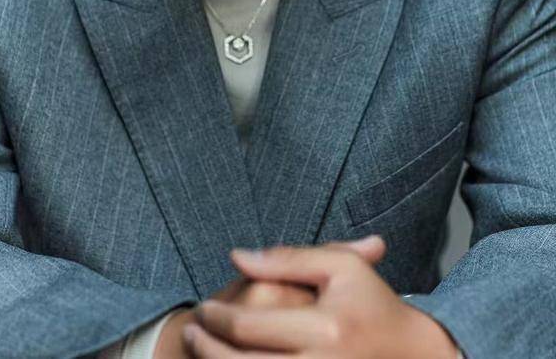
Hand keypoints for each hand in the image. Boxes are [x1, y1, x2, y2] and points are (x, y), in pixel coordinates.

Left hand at [156, 234, 382, 357]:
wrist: (412, 354)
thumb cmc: (370, 305)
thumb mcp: (339, 267)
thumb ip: (286, 259)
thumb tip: (236, 256)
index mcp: (325, 329)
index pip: (249, 327)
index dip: (216, 318)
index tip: (203, 308)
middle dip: (206, 349)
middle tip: (191, 331)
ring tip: (199, 351)